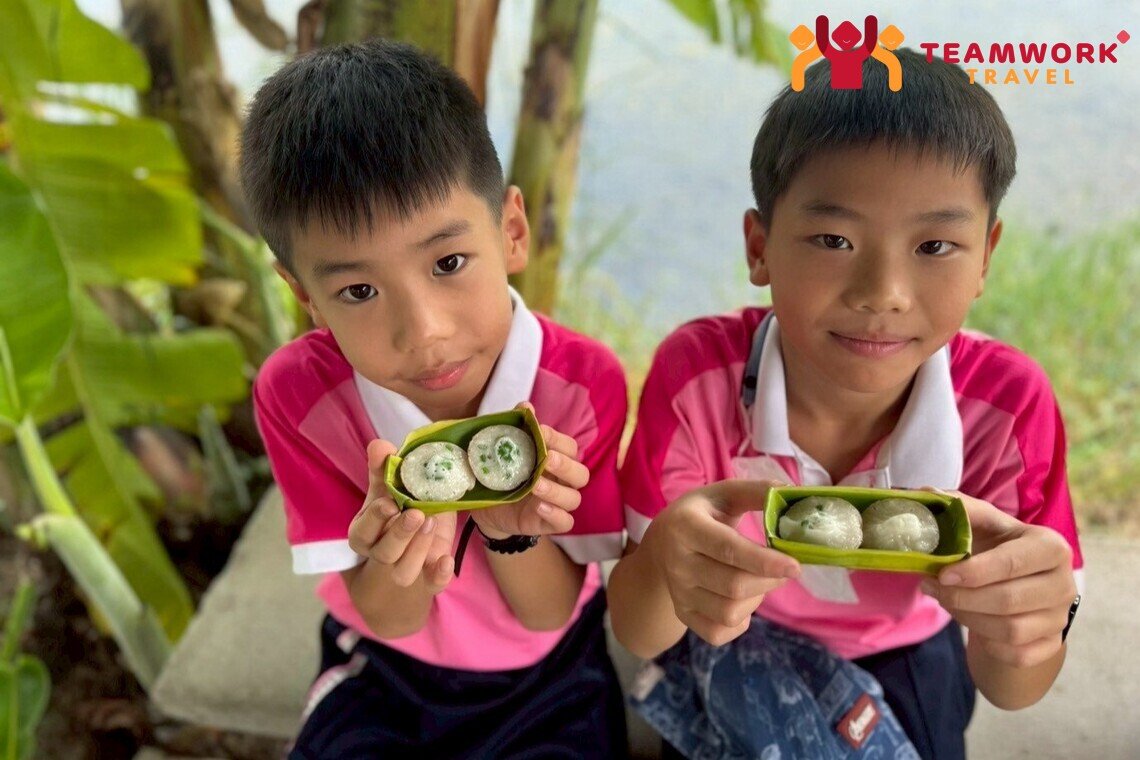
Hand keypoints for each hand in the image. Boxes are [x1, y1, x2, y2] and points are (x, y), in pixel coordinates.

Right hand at [347, 439, 456, 591]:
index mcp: (367, 531)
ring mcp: (406, 566)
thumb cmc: (403, 507)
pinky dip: (439, 575)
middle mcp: (382, 552)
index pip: (362, 532)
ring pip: (403, 572)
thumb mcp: (393, 488)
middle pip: (383, 553)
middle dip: (400, 534)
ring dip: (418, 550)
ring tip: (432, 523)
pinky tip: (446, 560)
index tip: (389, 503)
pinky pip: (433, 584)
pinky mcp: (429, 576)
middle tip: (418, 514)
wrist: (426, 536)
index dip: (374, 518)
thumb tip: (379, 445)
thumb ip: (386, 469)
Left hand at [469, 403, 587, 538]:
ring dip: (557, 491)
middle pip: (580, 474)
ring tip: (536, 486)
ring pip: (574, 499)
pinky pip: (565, 522)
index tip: (540, 431)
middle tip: (547, 459)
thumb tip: (525, 406)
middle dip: (565, 466)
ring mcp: (559, 504)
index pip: (570, 448)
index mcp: (558, 460)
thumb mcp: (508, 452)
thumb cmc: (506, 474)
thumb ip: (520, 429)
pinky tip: (539, 507)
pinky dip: (555, 515)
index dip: (558, 439)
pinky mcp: (550, 523)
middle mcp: (564, 482)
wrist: (490, 507)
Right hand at [642, 479, 800, 645]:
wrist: (662, 543)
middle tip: (785, 568)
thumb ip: (757, 491)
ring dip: (757, 599)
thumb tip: (794, 493)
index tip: (796, 566)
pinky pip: (718, 633)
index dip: (765, 561)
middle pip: (734, 586)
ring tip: (760, 580)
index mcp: (685, 526)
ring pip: (729, 613)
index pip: (728, 549)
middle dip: (770, 579)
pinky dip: (741, 622)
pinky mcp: (682, 614)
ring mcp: (678, 592)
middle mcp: (677, 563)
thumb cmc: (702, 514)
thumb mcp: (724, 493)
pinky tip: (744, 601)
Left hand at [921, 490, 1076, 667]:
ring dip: (968, 618)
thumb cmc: (995, 548)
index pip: (1012, 562)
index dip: (975, 571)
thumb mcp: (981, 523)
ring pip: (1010, 630)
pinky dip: (987, 642)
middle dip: (962, 597)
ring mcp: (1061, 617)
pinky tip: (973, 622)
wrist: (1017, 585)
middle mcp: (1064, 583)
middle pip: (1008, 600)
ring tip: (947, 601)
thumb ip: (958, 507)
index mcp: (1050, 546)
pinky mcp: (1052, 644)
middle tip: (932, 588)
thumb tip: (925, 494)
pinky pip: (1015, 653)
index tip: (942, 574)